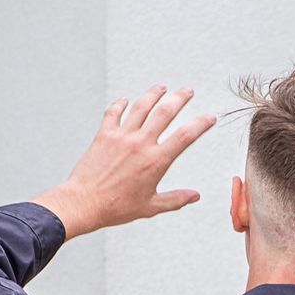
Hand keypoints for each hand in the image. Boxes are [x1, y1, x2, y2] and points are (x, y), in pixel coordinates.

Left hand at [38, 85, 216, 238]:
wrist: (84, 202)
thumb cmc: (116, 207)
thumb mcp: (151, 206)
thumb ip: (175, 199)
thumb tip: (194, 196)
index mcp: (156, 161)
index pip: (186, 136)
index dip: (201, 124)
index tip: (209, 117)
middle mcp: (140, 143)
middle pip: (165, 112)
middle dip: (180, 98)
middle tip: (188, 91)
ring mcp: (121, 136)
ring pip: (141, 106)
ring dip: (154, 94)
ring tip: (162, 87)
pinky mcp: (104, 135)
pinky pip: (114, 112)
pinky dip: (120, 104)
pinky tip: (125, 100)